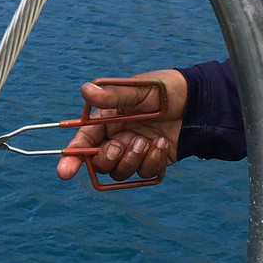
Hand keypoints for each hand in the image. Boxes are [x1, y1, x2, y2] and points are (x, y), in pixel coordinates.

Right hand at [55, 69, 186, 183]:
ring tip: (148, 141)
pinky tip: (163, 144)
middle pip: (99, 163)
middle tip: (121, 145)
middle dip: (107, 158)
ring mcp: (134, 152)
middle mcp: (116, 138)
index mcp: (106, 120)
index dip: (71, 158)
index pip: (83, 142)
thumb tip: (86, 90)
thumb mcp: (138, 89)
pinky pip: (144, 173)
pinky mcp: (152, 162)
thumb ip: (113, 95)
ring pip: (120, 171)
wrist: (198, 101)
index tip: (65, 171)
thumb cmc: (165, 90)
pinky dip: (153, 162)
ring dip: (133, 160)